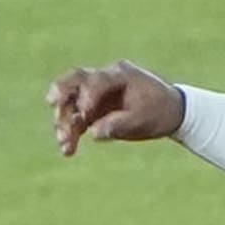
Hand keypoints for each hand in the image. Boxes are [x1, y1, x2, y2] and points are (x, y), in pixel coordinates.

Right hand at [45, 60, 183, 156]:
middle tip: (54, 108)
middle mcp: (103, 80)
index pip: (95, 80)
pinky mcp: (92, 109)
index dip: (87, 97)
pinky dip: (70, 132)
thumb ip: (120, 124)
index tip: (85, 117)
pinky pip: (75, 118)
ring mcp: (95, 94)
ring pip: (70, 102)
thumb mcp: (145, 120)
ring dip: (63, 122)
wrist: (171, 114)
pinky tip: (68, 150)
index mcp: (120, 74)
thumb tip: (93, 133)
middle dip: (61, 95)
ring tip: (64, 144)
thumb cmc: (160, 112)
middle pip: (73, 81)